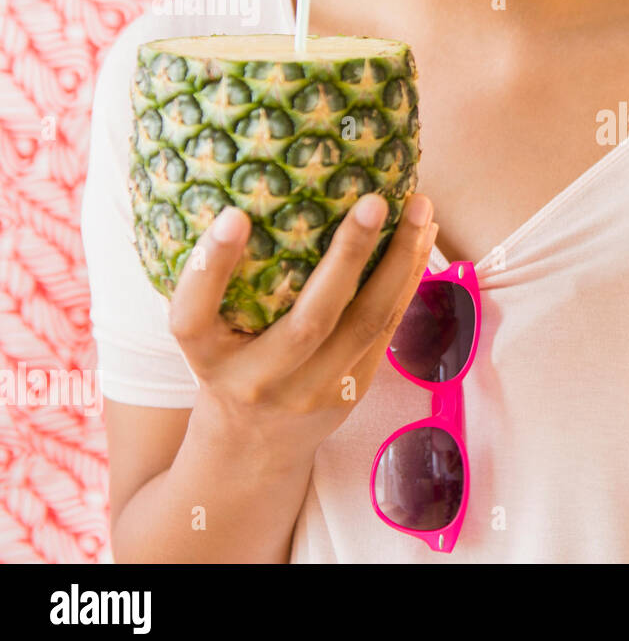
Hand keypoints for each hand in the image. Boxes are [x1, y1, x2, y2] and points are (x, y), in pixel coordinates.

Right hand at [167, 192, 436, 457]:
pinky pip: (387, 329)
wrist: (252, 451)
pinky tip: (423, 238)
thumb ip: (219, 285)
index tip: (232, 214)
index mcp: (206, 359)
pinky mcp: (352, 392)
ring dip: (400, 261)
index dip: (210, 267)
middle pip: (308, 321)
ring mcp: (311, 392)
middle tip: (373, 200)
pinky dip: (408, 280)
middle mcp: (258, 380)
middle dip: (347, 257)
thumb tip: (255, 190)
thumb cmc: (228, 366)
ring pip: (367, 324)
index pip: (193, 315)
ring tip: (420, 208)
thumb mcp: (207, 335)